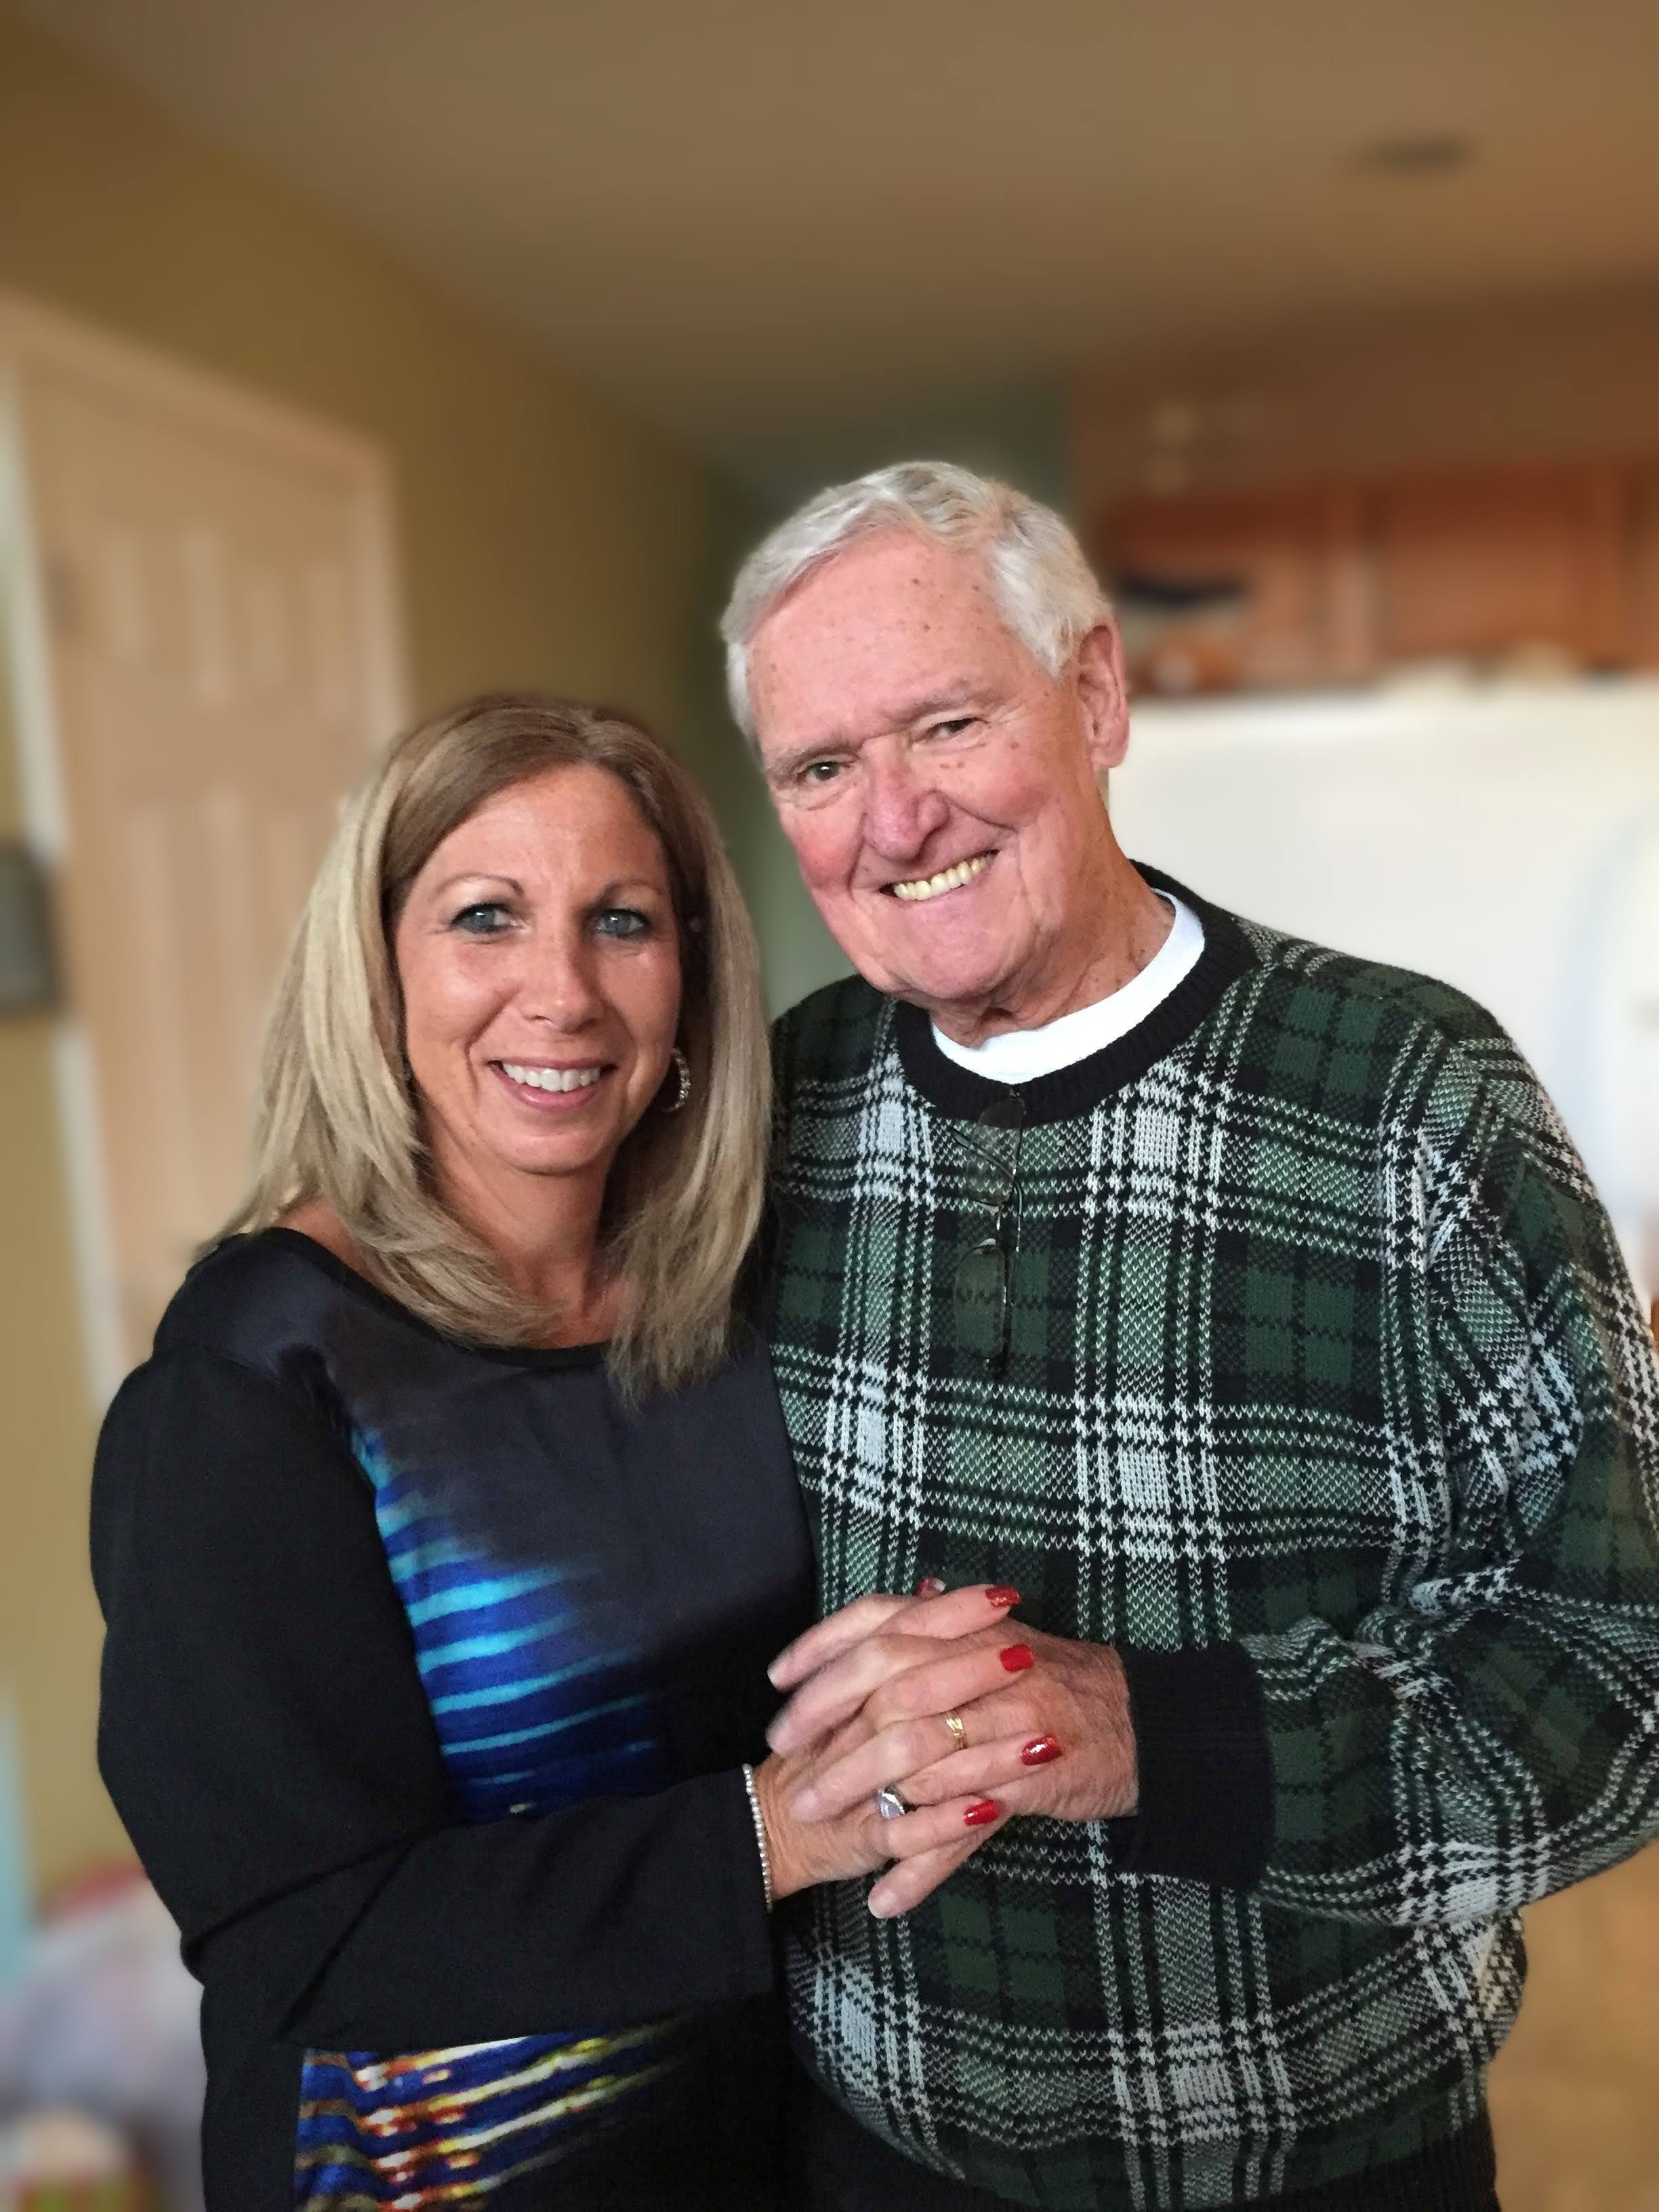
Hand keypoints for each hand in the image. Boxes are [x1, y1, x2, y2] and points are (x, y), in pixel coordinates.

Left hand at [769, 1594, 1138, 1915]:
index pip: (881, 1619)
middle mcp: (987, 1661)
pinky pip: (964, 1826)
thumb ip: (952, 1627)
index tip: (778, 1678)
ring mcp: (1009, 1719)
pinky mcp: (1029, 1778)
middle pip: (888, 1684)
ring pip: (918, 1755)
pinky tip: (885, 1896)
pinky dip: (921, 1864)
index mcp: (971, 1626)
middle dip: (827, 1721)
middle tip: (786, 1757)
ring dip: (859, 1791)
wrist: (1147, 1724)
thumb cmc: (1065, 1683)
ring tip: (815, 1820)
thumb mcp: (1003, 1643)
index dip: (823, 1645)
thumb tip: (908, 1598)